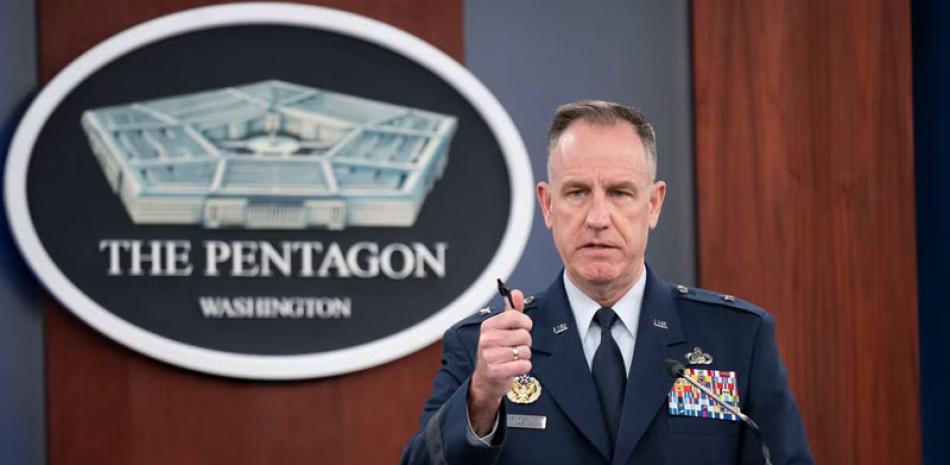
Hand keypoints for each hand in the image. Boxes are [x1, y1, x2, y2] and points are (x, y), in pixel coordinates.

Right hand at [467, 289, 531, 435]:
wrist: (486, 379)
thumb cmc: (496, 351)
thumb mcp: (502, 329)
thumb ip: (512, 311)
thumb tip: (516, 292)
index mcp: (488, 326)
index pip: (515, 316)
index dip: (525, 323)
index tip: (523, 328)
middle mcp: (486, 339)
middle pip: (524, 335)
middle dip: (525, 343)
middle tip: (515, 347)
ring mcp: (490, 356)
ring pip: (525, 351)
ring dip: (524, 356)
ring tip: (513, 358)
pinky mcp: (496, 371)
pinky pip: (524, 365)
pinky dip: (524, 367)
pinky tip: (514, 367)